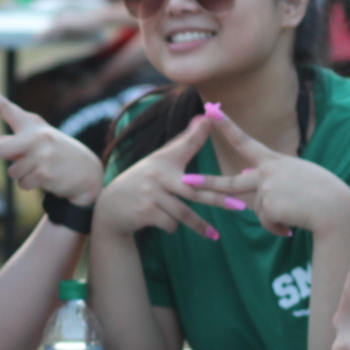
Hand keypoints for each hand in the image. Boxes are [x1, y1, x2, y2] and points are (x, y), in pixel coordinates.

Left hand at [0, 78, 102, 206]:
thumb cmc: (55, 152)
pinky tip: (46, 177)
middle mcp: (35, 136)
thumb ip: (15, 138)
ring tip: (39, 168)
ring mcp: (41, 155)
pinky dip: (29, 184)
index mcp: (31, 124)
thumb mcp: (39, 137)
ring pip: (12, 172)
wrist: (86, 171)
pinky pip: (22, 184)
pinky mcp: (46, 173)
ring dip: (20, 175)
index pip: (7, 107)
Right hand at [93, 111, 218, 239]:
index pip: (186, 143)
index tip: (213, 115)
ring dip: (198, 226)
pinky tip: (166, 224)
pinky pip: (170, 224)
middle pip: (195, 190)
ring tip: (214, 235)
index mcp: (163, 160)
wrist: (110, 207)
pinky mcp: (145, 212)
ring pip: (183, 213)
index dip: (200, 130)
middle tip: (239, 206)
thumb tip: (202, 117)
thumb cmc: (142, 182)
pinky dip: (171, 227)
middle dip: (219, 199)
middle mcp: (157, 174)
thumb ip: (182, 144)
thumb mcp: (158, 162)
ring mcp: (151, 194)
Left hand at [179, 104, 349, 236]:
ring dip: (274, 217)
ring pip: (256, 209)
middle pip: (230, 182)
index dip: (226, 125)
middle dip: (207, 183)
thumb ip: (269, 178)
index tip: (210, 109)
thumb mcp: (295, 178)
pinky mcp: (266, 206)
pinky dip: (279, 227)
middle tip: (186, 181)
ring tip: (294, 214)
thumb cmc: (321, 192)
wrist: (335, 209)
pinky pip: (267, 222)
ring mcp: (265, 188)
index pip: (245, 141)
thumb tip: (244, 181)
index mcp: (273, 161)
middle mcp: (266, 172)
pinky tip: (294, 222)